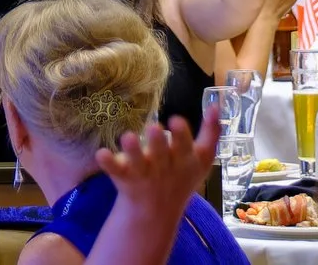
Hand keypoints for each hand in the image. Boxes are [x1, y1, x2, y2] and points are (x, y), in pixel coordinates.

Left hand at [95, 109, 220, 237]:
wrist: (156, 213)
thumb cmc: (181, 177)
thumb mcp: (202, 159)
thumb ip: (211, 132)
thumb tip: (216, 104)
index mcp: (184, 159)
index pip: (185, 146)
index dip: (180, 135)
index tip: (176, 120)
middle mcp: (164, 167)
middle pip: (161, 153)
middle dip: (157, 142)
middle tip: (153, 128)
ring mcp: (143, 173)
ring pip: (137, 162)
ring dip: (132, 151)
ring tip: (127, 137)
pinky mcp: (125, 178)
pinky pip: (115, 171)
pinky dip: (109, 163)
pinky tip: (102, 153)